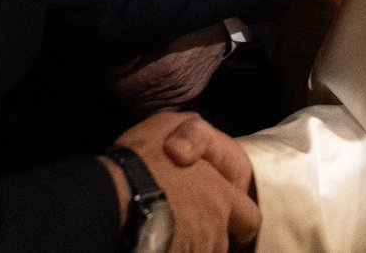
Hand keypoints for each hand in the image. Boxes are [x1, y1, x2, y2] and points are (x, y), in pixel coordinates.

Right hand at [107, 111, 257, 252]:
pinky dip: (171, 247)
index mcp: (222, 196)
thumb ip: (191, 136)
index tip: (233, 223)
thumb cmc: (144, 161)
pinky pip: (178, 252)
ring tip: (171, 233)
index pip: (250, 218)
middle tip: (191, 228)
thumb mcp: (169, 125)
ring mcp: (195, 248)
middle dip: (211, 238)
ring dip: (190, 245)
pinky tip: (156, 240)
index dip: (241, 221)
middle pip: (222, 242)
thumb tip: (188, 144)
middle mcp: (214, 227)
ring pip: (202, 251)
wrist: (115, 196)